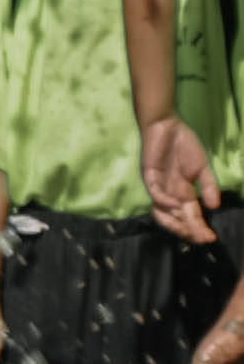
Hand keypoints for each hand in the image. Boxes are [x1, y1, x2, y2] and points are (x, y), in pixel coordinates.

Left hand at [143, 116, 224, 245]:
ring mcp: (158, 186)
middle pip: (176, 219)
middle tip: (201, 238)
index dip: (199, 228)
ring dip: (175, 222)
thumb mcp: (202, 168)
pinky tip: (176, 206)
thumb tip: (215, 206)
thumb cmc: (183, 145)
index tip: (211, 238)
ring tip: (189, 229)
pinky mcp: (149, 175)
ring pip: (162, 211)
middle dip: (188, 230)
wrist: (167, 125)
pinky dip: (164, 201)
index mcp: (182, 193)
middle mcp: (169, 194)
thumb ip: (208, 187)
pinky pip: (155, 193)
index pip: (190, 216)